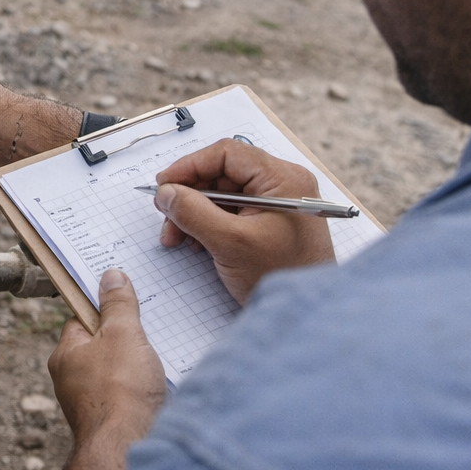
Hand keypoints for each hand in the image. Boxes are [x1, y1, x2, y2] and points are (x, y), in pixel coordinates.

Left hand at [35, 269, 165, 469]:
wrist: (127, 449)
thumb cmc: (121, 390)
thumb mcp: (123, 334)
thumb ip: (118, 304)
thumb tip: (110, 276)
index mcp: (66, 352)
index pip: (83, 317)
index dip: (105, 307)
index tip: (127, 300)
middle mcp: (71, 378)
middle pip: (101, 344)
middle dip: (125, 338)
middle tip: (149, 331)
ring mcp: (88, 402)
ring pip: (114, 370)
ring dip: (135, 365)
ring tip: (156, 360)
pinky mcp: (108, 421)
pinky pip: (125, 394)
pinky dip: (139, 389)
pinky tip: (156, 388)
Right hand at [154, 139, 335, 304]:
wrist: (306, 315)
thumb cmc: (282, 276)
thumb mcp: (230, 243)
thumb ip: (193, 212)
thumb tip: (166, 193)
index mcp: (282, 179)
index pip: (226, 154)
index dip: (189, 166)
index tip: (164, 185)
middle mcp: (282, 185)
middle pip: (222, 174)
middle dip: (189, 195)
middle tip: (166, 216)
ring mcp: (277, 204)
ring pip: (223, 195)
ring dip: (195, 212)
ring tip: (177, 237)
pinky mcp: (271, 223)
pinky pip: (233, 212)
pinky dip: (209, 223)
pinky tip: (195, 241)